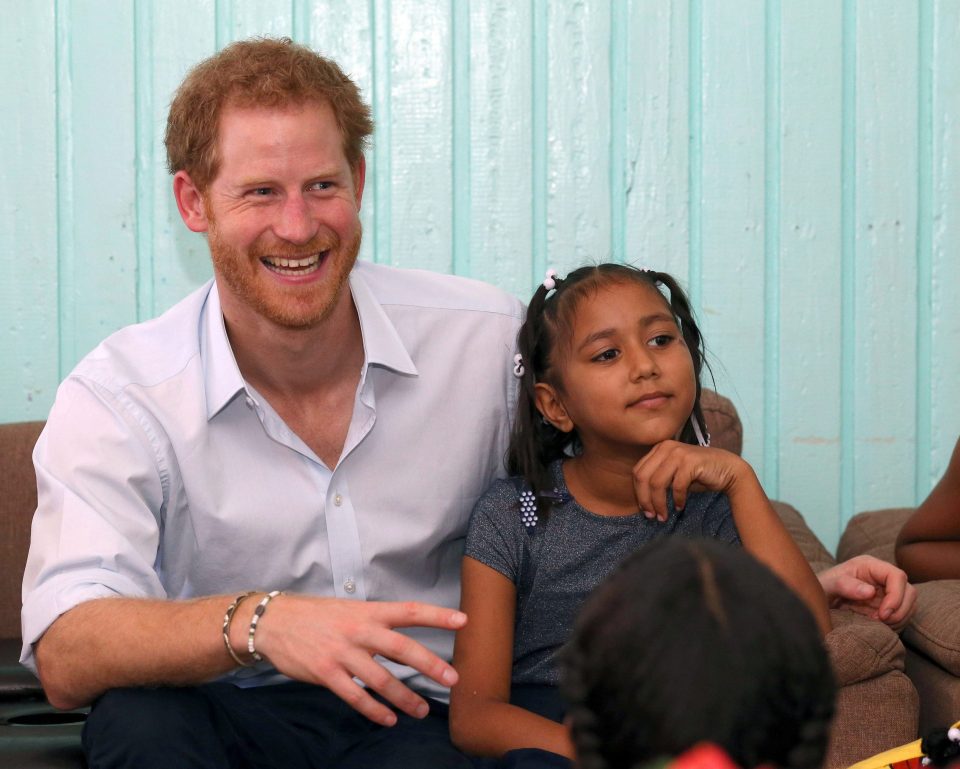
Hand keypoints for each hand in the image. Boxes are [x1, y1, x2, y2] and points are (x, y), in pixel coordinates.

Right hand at [250, 595, 466, 725]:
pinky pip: (355, 696)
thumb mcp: (349, 609)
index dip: (436, 615)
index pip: (408, 611)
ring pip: (381, 679)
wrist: (274, 621)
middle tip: (452, 679)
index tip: (463, 620)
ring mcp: (342, 652)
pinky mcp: (326, 673)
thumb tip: (403, 638)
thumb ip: (375, 622)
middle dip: (429, 664)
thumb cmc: (317, 615)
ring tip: (421, 710)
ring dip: (404, 697)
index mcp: (368, 611)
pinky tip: (389, 720)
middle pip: (401, 648)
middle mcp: (358, 630)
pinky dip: (374, 710)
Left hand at [632, 441, 746, 520]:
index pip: (638, 471)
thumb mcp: (673, 474)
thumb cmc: (699, 475)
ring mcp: (678, 453)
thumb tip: (642, 500)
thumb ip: (658, 479)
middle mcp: (666, 447)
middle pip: (643, 477)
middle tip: (651, 516)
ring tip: (663, 516)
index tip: (644, 509)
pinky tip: (680, 507)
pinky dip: (677, 499)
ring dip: (659, 503)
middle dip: (645, 499)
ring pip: (657, 483)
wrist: (728, 469)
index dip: (638, 493)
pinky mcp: (691, 461)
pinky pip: (677, 485)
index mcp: (659, 448)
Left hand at [817, 555, 916, 630]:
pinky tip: (879, 626)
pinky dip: (896, 623)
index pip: (897, 576)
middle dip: (900, 610)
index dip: (896, 596)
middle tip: (882, 621)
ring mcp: (886, 591)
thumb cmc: (823, 587)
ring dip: (899, 618)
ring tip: (878, 623)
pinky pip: (902, 615)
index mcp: (870, 566)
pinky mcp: (887, 604)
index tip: (883, 614)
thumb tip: (869, 591)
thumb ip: (845, 585)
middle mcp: (882, 577)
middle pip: (909, 591)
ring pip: (909, 605)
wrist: (818, 600)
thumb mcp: (828, 585)